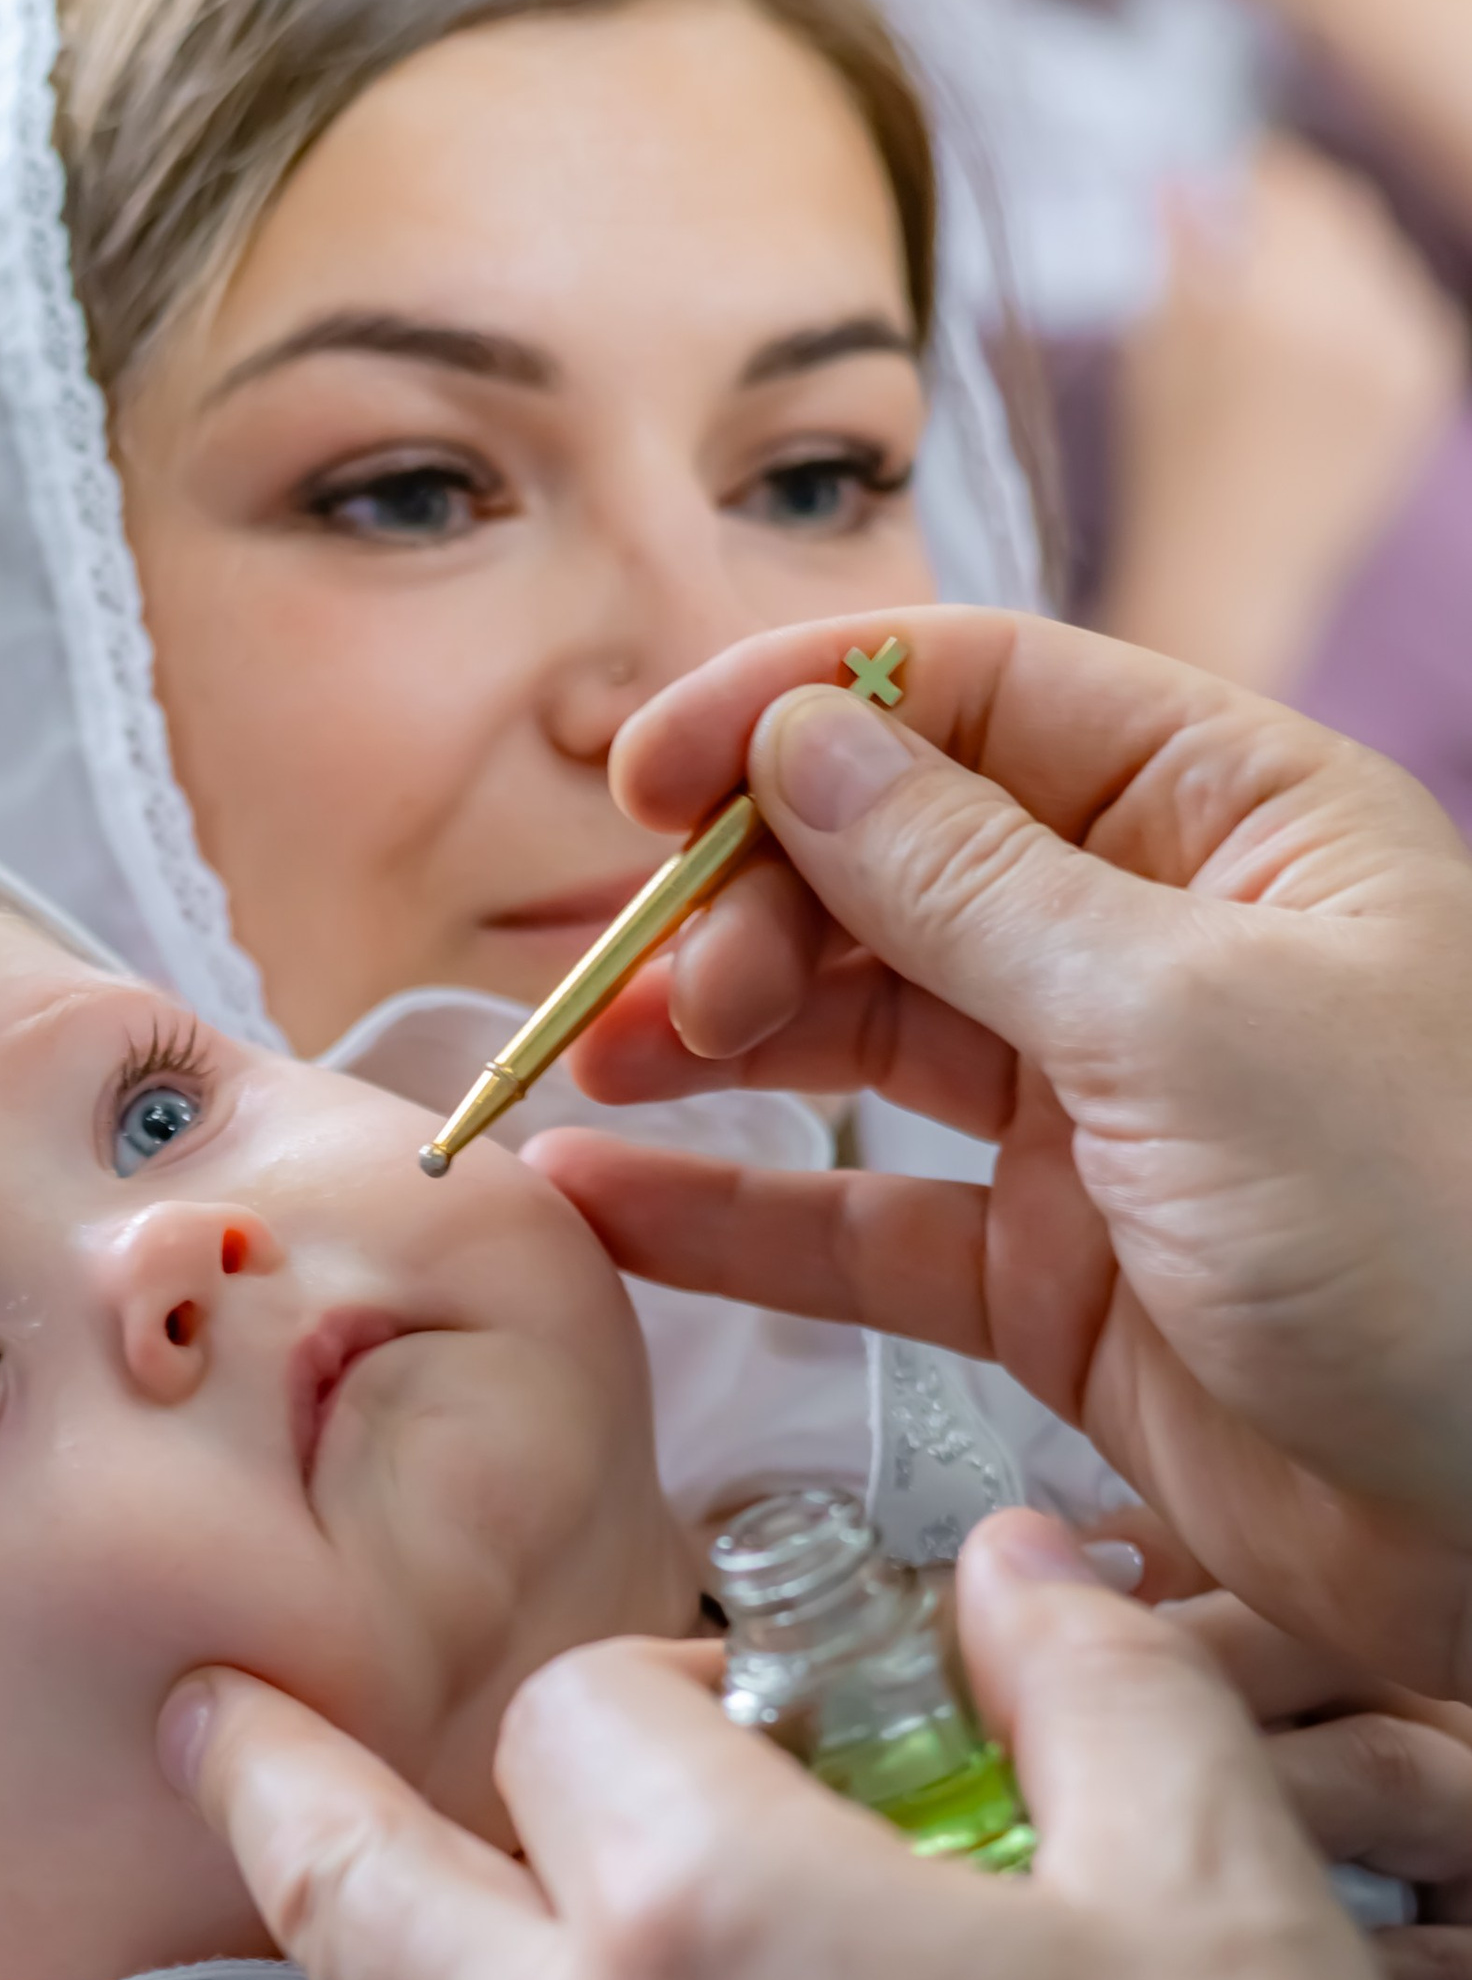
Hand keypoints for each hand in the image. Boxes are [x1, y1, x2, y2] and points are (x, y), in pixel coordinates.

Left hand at [163, 1515, 1471, 1979]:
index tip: (778, 1703)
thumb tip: (1020, 1576)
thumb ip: (1096, 1690)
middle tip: (209, 1719)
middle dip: (273, 1779)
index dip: (677, 1668)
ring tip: (442, 1917)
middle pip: (352, 1889)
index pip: (581, 1712)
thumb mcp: (1223, 1899)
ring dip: (408, 1965)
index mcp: (705, 1924)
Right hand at [556, 607, 1471, 1694]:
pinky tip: (608, 1202)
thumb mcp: (1190, 1020)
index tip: (645, 778)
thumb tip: (798, 745)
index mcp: (1231, 819)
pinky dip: (732, 1217)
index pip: (977, 697)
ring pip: (860, 1039)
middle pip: (891, 866)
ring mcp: (1097, 1118)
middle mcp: (1156, 947)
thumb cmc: (1440, 1231)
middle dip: (744, 904)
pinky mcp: (1052, 1282)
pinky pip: (861, 1228)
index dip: (797, 715)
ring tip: (592, 1070)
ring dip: (714, 1043)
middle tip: (654, 997)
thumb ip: (969, 888)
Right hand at [1099, 144, 1463, 695]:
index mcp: (1268, 310)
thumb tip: (1184, 174)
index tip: (1230, 179)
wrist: (1230, 581)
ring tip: (1279, 313)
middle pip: (1337, 211)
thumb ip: (1178, 252)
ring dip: (1330, 264)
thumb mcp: (1152, 355)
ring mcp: (1398, 356)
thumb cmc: (1169, 475)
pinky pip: (1400, 305)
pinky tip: (1316, 356)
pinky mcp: (1424, 387)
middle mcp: (1349, 324)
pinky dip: (1362, 311)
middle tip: (1252, 233)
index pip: (1280, 185)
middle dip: (1293, 216)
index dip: (1250, 176)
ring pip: (1374, 256)